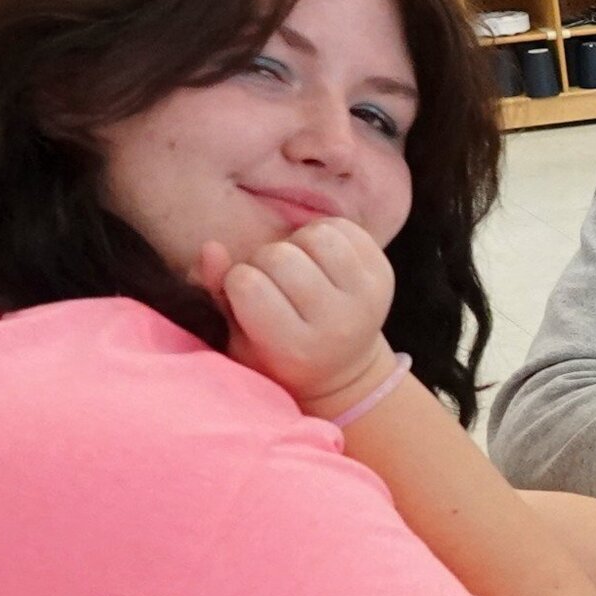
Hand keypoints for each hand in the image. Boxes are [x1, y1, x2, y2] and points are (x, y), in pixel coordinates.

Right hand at [199, 220, 397, 414]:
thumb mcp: (240, 340)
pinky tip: (318, 257)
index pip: (248, 285)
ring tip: (296, 264)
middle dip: (264, 259)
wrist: (345, 368)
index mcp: (295, 348)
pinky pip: (344, 227)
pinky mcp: (384, 274)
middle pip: (281, 256)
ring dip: (297, 242)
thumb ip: (218, 295)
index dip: (237, 279)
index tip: (245, 292)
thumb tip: (211, 247)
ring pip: (317, 236)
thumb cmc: (278, 355)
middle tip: (271, 279)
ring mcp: (367, 297)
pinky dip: (323, 232)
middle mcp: (337, 325)